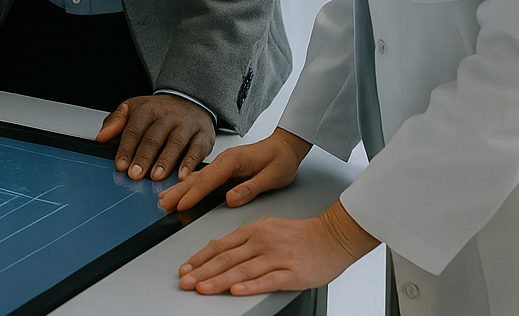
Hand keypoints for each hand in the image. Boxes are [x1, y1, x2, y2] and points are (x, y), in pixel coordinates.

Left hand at [96, 94, 214, 180]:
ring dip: (165, 161)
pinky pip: (197, 149)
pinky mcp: (203, 135)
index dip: (127, 148)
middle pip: (154, 137)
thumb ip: (116, 121)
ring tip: (156, 176)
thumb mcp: (134, 108)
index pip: (135, 129)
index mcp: (149, 108)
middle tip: (135, 174)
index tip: (121, 165)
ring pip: (175, 143)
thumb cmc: (159, 111)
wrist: (190, 100)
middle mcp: (168, 116)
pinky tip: (182, 175)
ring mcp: (187, 125)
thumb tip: (101, 136)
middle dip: (144, 157)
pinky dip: (190, 163)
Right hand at [157, 127, 310, 212]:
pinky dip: (189, 186)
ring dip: (180, 189)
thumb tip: (231, 199)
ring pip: (197, 178)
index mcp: (233, 161)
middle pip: (197, 178)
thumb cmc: (280, 159)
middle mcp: (224, 161)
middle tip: (163, 204)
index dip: (194, 194)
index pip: (209, 180)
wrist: (285, 146)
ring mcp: (222, 165)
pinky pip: (203, 179)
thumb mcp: (272, 177)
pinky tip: (180, 192)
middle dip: (178, 192)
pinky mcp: (223, 170)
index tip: (181, 205)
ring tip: (164, 199)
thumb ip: (250, 188)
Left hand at [177, 201, 378, 295]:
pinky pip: (267, 280)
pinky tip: (236, 291)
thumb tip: (221, 246)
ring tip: (202, 288)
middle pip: (226, 258)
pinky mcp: (292, 273)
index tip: (185, 268)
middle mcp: (262, 242)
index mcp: (254, 230)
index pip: (220, 245)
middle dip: (202, 271)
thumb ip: (246, 238)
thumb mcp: (268, 227)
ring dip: (219, 280)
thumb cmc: (302, 234)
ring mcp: (277, 258)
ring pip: (242, 270)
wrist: (333, 236)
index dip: (199, 257)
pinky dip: (250, 286)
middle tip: (185, 282)